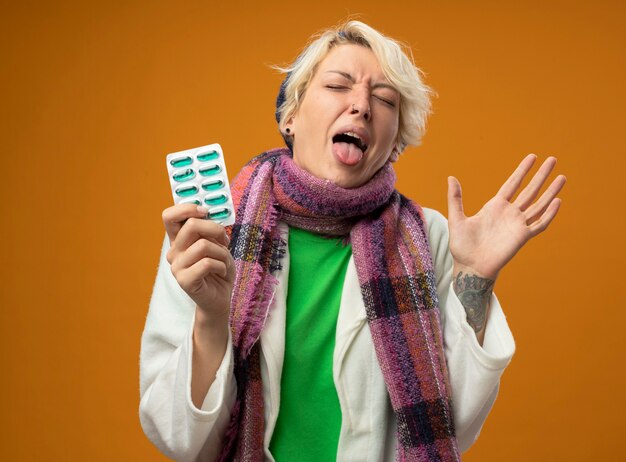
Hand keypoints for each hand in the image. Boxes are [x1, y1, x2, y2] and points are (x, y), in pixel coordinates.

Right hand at [161, 204, 234, 322]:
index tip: (204, 211)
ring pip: (203, 245)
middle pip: (192, 225)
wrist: (220, 298)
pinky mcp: (184, 280)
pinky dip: (222, 266)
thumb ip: (209, 230)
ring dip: (222, 253)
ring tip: (223, 262)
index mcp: (179, 240)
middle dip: (216, 230)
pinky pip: (208, 263)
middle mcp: (174, 251)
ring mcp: (176, 266)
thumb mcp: (217, 245)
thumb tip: (209, 214)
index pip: (169, 216)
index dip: (187, 208)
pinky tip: (221, 272)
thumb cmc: (219, 269)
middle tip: (224, 241)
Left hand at [447, 154, 566, 279]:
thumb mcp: (456, 218)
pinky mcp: (522, 237)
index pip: (512, 184)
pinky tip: (557, 201)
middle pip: (529, 190)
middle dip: (541, 175)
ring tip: (562, 177)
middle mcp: (509, 213)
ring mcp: (517, 224)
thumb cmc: (462, 245)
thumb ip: (455, 198)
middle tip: (553, 159)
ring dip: (550, 191)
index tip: (532, 157)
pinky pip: (539, 224)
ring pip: (538, 204)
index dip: (522, 170)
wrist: (470, 266)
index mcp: (495, 206)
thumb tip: (451, 178)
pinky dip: (549, 214)